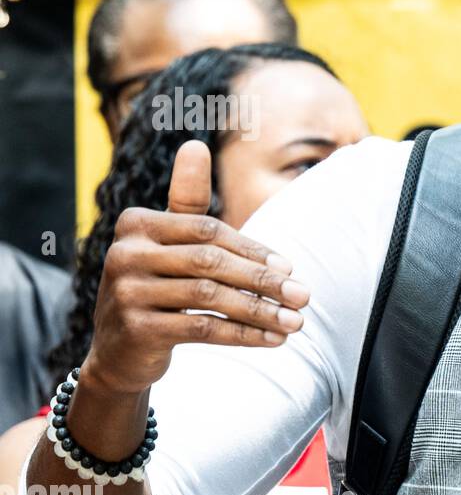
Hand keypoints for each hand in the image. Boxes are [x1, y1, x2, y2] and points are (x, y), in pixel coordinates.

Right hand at [81, 140, 310, 396]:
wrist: (121, 350)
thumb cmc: (158, 285)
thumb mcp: (171, 242)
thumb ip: (187, 200)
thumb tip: (194, 144)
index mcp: (135, 223)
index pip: (208, 230)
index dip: (253, 250)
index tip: (291, 268)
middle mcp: (125, 253)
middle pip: (211, 262)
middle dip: (264, 281)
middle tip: (304, 296)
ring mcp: (126, 292)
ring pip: (210, 297)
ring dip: (261, 311)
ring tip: (296, 322)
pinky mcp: (137, 330)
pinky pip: (202, 328)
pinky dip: (243, 334)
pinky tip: (272, 340)